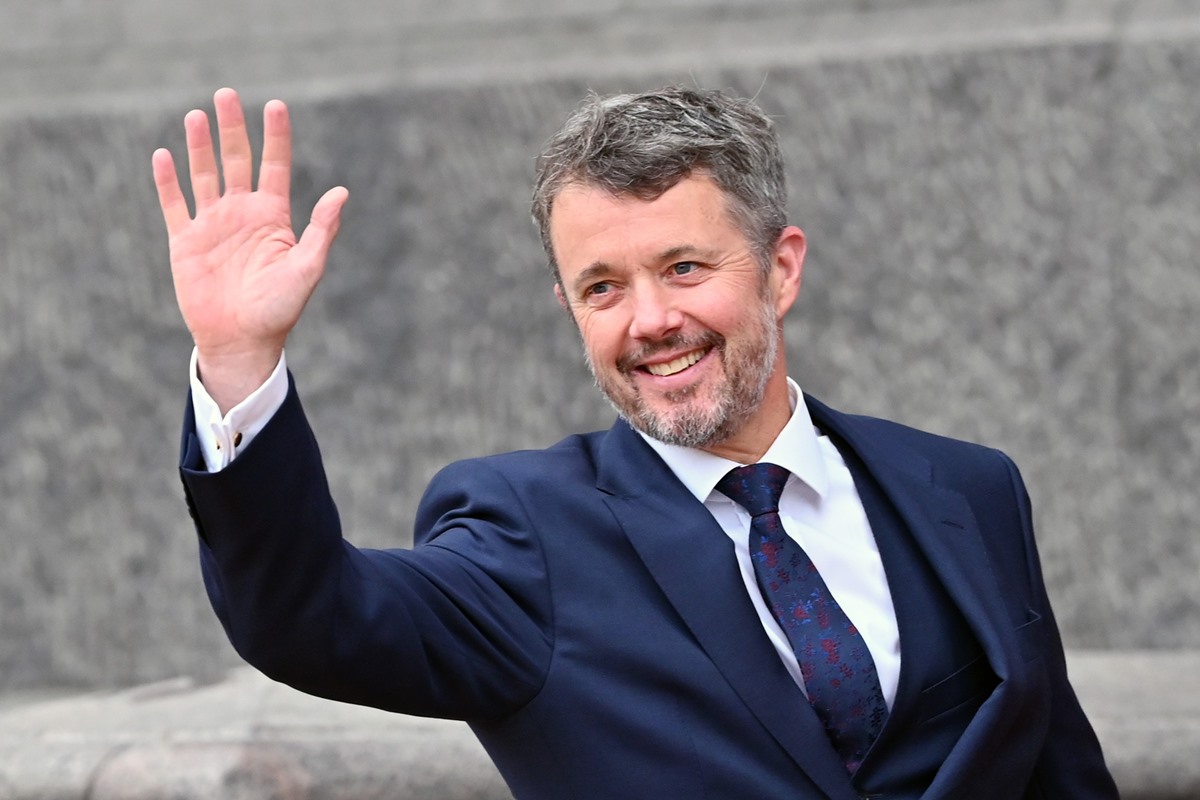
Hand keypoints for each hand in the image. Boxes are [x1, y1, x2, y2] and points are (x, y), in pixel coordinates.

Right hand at [152, 88, 348, 412]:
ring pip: (205, 174)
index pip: (275, 166)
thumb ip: (321, 230)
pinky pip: (175, 204)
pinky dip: (167, 181)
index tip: (275, 104)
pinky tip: (164, 154)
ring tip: (197, 115)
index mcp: (273, 217)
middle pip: (237, 160)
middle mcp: (243, 214)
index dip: (276, 136)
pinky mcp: (186, 241)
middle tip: (226, 94)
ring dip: (200, 146)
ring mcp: (213, 225)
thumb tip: (342, 193)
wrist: (242, 341)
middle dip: (232, 128)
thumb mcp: (306, 269)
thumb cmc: (279, 309)